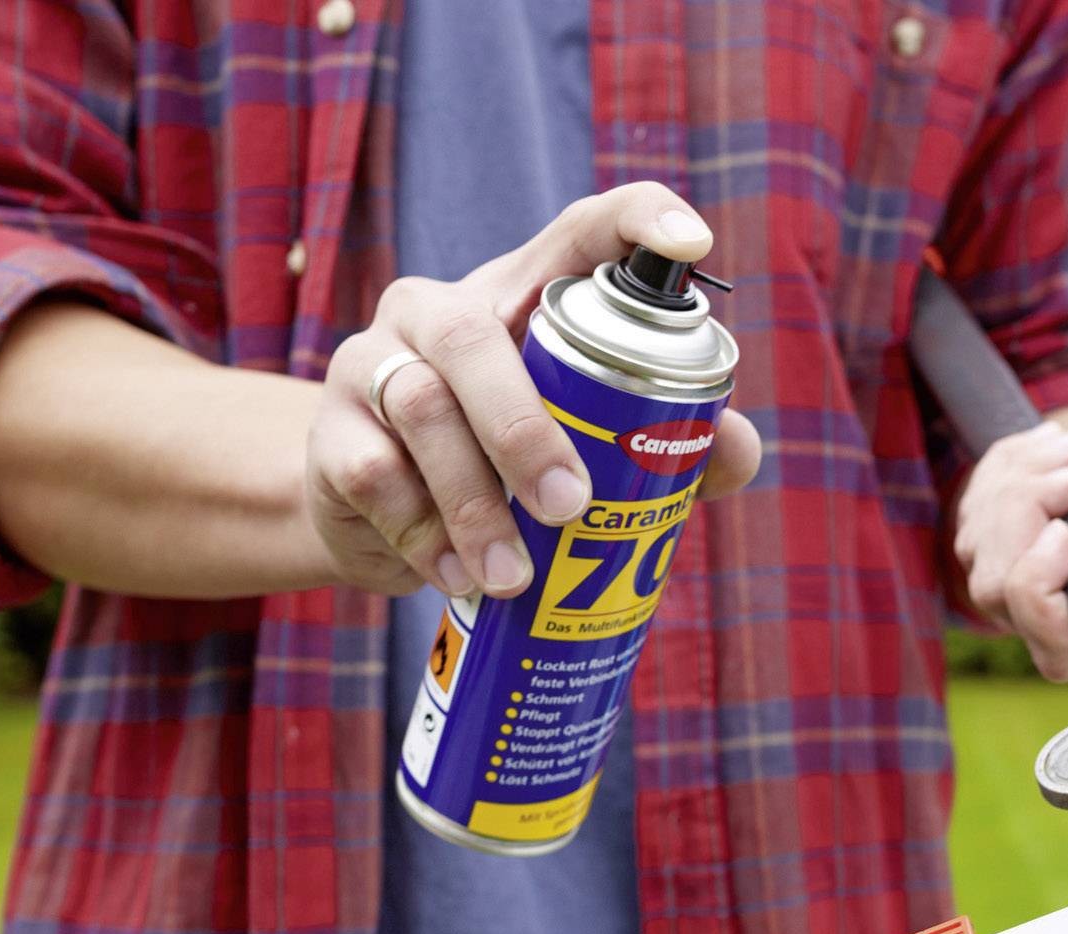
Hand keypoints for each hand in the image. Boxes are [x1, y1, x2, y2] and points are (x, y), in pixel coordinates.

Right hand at [309, 182, 761, 597]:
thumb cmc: (509, 473)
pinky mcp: (329, 431)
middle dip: (525, 430)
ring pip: (419, 409)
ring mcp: (372, 362)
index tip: (691, 241)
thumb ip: (673, 451)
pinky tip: (455, 575)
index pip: (582, 231)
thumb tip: (738, 448)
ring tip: (511, 578)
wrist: (379, 526)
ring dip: (473, 504)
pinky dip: (422, 533)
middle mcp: (439, 311)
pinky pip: (373, 475)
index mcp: (523, 300)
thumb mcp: (593, 455)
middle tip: (571, 509)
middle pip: (474, 340)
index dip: (637, 221)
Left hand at [951, 396, 1067, 680]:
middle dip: (1022, 512)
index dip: (1041, 593)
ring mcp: (1021, 585)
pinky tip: (1051, 450)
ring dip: (1019, 481)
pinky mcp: (994, 549)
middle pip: (999, 591)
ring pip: (979, 550)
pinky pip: (973, 512)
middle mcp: (1065, 615)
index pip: (1057, 649)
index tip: (1063, 530)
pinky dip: (1008, 468)